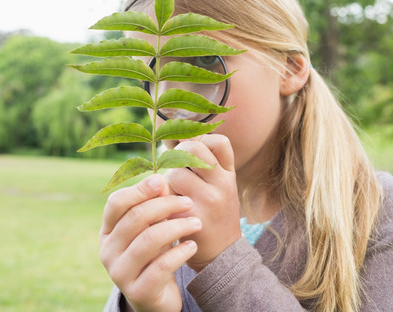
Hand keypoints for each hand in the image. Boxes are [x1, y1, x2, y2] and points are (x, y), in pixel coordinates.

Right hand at [99, 174, 202, 311]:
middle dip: (166, 205)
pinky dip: (181, 251)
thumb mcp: (151, 230)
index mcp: (108, 232)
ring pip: (149, 239)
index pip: (116, 203)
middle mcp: (108, 251)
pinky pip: (162, 265)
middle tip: (188, 202)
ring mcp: (120, 273)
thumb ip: (153, 208)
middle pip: (135, 218)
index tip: (163, 181)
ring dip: (178, 227)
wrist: (156, 299)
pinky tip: (193, 245)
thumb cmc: (154, 256)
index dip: (139, 189)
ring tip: (197, 223)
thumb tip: (161, 180)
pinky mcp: (138, 291)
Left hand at [166, 134, 240, 271]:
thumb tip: (172, 139)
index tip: (191, 154)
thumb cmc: (215, 214)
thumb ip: (205, 164)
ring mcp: (209, 201)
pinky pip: (166, 197)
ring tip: (175, 196)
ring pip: (174, 174)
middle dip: (178, 156)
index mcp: (229, 174)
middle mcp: (223, 184)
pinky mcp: (191, 218)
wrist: (221, 254)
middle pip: (192, 150)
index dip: (201, 142)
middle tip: (176, 171)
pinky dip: (162, 201)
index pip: (218, 141)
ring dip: (167, 182)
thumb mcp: (221, 187)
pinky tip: (169, 211)